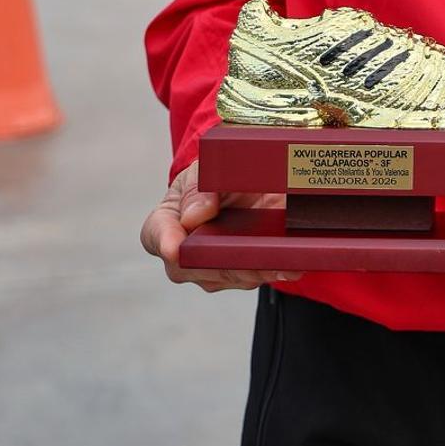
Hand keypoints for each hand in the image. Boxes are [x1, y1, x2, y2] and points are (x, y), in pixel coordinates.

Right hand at [140, 160, 303, 292]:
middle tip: (241, 258)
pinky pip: (255, 277)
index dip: (164, 242)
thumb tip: (194, 217)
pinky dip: (272, 271)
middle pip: (191, 268)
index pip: (155, 235)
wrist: (245, 179)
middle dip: (219, 264)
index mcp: (166, 223)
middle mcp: (186, 253)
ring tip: (277, 263)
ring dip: (251, 272)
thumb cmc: (214, 175)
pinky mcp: (244, 271)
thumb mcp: (203, 168)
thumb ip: (197, 187)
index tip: (175, 248)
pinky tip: (289, 266)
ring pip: (228, 277)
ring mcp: (214, 268)